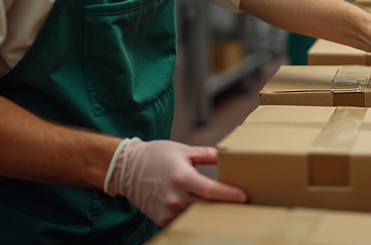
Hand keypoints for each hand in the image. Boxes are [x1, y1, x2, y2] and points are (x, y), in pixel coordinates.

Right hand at [105, 138, 246, 226]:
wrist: (126, 168)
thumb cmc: (156, 156)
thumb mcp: (183, 150)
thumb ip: (207, 154)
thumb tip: (227, 155)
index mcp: (182, 177)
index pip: (211, 190)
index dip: (230, 195)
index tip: (244, 197)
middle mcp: (175, 196)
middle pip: (206, 206)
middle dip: (223, 206)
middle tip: (240, 205)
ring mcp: (167, 210)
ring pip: (196, 216)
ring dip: (209, 213)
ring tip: (224, 209)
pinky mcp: (161, 218)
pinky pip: (182, 220)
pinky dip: (193, 216)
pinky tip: (202, 212)